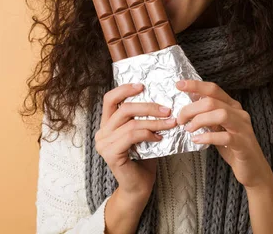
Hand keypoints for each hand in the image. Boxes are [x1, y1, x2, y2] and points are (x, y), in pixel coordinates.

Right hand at [95, 83, 177, 201]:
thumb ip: (144, 119)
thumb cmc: (143, 160)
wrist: (139, 187)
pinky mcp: (111, 154)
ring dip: (154, 121)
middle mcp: (101, 132)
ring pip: (131, 123)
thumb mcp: (143, 134)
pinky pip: (132, 136)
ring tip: (170, 122)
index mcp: (107, 124)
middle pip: (123, 109)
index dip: (125, 89)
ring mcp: (104, 144)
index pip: (109, 99)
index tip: (142, 85)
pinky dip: (148, 134)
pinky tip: (160, 138)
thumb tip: (162, 101)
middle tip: (167, 109)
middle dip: (148, 106)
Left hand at [176, 80, 272, 188]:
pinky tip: (197, 140)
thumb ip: (207, 116)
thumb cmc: (233, 147)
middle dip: (191, 109)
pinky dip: (208, 137)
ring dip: (200, 120)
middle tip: (180, 119)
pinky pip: (225, 136)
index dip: (196, 85)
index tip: (179, 84)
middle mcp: (239, 114)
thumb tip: (187, 106)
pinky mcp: (243, 144)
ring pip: (221, 114)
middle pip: (213, 102)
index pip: (214, 90)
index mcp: (233, 107)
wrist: (253, 170)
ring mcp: (243, 128)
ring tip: (188, 129)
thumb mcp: (218, 127)